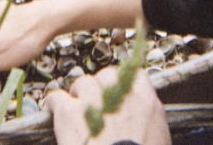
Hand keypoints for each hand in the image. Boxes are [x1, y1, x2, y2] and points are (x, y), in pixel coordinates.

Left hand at [46, 67, 170, 144]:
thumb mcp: (158, 140)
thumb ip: (150, 124)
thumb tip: (142, 125)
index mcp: (147, 104)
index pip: (135, 76)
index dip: (124, 82)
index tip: (119, 91)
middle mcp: (121, 96)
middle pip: (107, 75)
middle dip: (100, 86)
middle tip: (96, 101)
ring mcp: (94, 102)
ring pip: (83, 82)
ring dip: (79, 93)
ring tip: (75, 106)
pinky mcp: (70, 114)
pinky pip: (57, 97)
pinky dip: (54, 102)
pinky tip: (54, 108)